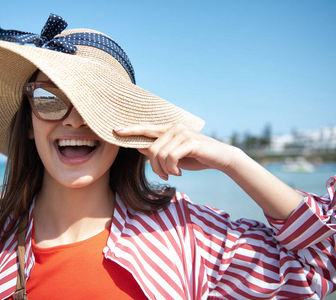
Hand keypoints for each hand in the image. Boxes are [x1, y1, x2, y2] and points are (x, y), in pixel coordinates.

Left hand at [114, 124, 235, 179]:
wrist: (220, 158)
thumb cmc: (196, 157)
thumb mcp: (174, 155)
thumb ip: (158, 150)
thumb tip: (138, 147)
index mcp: (169, 129)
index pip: (146, 129)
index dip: (130, 130)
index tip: (115, 130)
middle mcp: (174, 127)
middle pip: (151, 149)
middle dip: (154, 167)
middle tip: (164, 175)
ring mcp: (182, 133)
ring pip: (159, 154)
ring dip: (165, 169)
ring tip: (174, 173)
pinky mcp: (190, 141)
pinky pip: (170, 157)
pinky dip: (172, 169)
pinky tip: (180, 172)